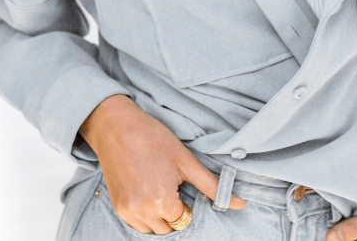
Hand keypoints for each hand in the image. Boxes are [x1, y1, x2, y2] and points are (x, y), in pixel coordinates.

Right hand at [78, 94, 246, 233]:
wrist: (115, 125)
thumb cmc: (152, 138)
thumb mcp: (186, 161)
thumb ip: (213, 187)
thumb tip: (241, 204)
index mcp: (163, 202)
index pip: (183, 219)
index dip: (184, 202)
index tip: (177, 184)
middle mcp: (143, 211)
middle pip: (168, 228)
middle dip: (172, 212)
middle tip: (168, 186)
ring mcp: (127, 210)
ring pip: (151, 229)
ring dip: (158, 216)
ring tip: (156, 188)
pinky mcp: (117, 206)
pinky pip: (135, 224)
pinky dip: (143, 214)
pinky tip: (144, 191)